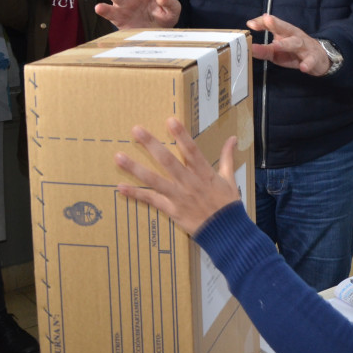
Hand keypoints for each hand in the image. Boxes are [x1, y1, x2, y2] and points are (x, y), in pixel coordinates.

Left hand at [114, 119, 239, 235]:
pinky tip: (120, 187)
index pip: (192, 151)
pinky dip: (135, 194)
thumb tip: (233, 138)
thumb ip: (228, 157)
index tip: (170, 120)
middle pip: (168, 162)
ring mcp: (178, 197)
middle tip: (136, 130)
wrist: (225, 231)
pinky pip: (151, 200)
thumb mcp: (229, 179)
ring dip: (136, 168)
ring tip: (119, 157)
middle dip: (152, 145)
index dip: (182, 136)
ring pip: (154, 180)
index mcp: (205, 173)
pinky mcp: (171, 209)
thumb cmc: (227, 204)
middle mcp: (189, 183)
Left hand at [246, 13, 330, 75]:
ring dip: (286, 44)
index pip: (274, 24)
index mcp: (286, 32)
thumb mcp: (277, 50)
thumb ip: (263, 48)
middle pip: (286, 28)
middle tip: (267, 20)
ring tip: (276, 45)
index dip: (262, 22)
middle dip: (276, 24)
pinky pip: (310, 61)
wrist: (319, 57)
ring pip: (296, 43)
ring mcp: (305, 47)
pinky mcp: (313, 58)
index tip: (250, 24)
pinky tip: (303, 67)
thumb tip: (248, 47)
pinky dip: (307, 64)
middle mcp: (295, 36)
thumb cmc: (294, 51)